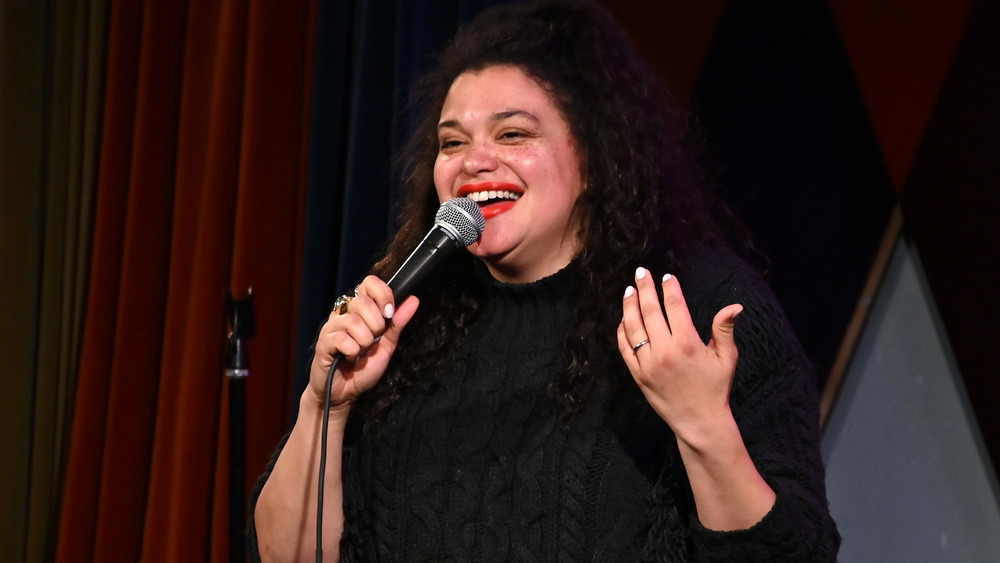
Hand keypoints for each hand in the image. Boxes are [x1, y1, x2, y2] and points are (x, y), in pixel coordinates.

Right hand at [307, 275, 419, 413]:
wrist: (344, 394)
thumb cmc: (363, 369)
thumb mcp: (387, 345)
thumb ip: (397, 323)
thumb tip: (413, 299)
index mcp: (359, 310)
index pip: (369, 283)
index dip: (383, 295)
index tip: (388, 314)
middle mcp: (343, 313)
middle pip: (363, 302)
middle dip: (376, 325)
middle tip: (372, 342)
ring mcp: (331, 327)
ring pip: (354, 322)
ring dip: (364, 342)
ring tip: (360, 353)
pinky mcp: (323, 342)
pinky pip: (343, 339)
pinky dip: (352, 351)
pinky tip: (349, 358)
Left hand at [616, 267, 742, 445]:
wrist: (698, 421)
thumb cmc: (715, 387)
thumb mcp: (726, 357)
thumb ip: (724, 328)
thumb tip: (735, 306)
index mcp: (687, 343)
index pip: (674, 306)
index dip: (669, 288)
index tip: (666, 277)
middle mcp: (665, 350)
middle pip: (650, 311)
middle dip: (645, 288)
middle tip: (641, 272)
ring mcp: (648, 363)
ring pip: (633, 326)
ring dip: (629, 305)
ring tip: (630, 290)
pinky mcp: (637, 374)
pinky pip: (625, 347)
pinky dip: (622, 330)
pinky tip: (624, 318)